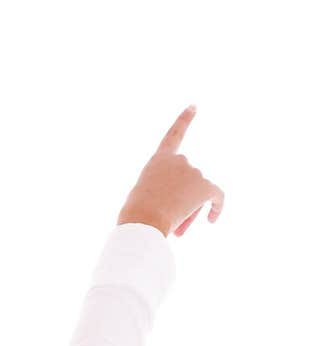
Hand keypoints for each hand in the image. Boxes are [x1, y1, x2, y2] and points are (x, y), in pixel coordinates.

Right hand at [117, 105, 224, 237]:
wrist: (142, 221)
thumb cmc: (135, 216)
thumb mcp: (142, 200)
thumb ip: (160, 196)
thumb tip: (178, 212)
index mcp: (159, 160)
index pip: (174, 134)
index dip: (184, 120)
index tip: (194, 106)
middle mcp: (178, 160)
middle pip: (187, 181)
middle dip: (183, 202)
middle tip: (174, 227)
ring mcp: (192, 172)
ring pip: (197, 195)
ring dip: (189, 213)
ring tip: (176, 232)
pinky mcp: (204, 186)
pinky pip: (217, 196)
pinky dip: (217, 207)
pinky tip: (212, 220)